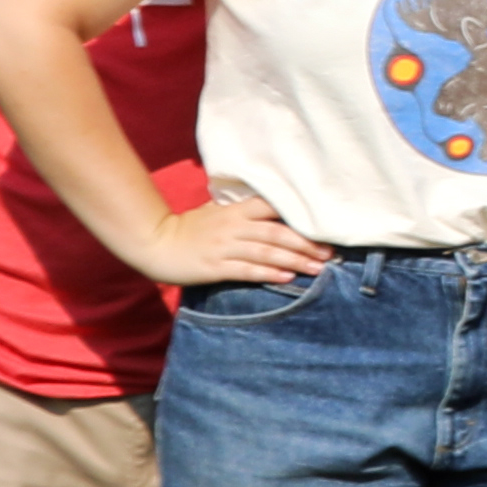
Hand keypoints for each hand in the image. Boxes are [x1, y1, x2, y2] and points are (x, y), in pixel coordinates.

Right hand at [145, 194, 329, 289]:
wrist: (155, 242)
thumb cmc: (189, 228)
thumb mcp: (216, 211)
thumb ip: (242, 210)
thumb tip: (273, 208)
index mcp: (236, 210)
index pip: (274, 208)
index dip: (301, 217)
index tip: (325, 226)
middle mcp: (233, 226)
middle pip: (277, 233)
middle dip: (306, 243)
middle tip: (330, 253)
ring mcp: (224, 247)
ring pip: (266, 252)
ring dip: (295, 260)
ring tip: (319, 268)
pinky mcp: (215, 267)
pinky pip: (246, 270)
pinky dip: (268, 273)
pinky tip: (287, 278)